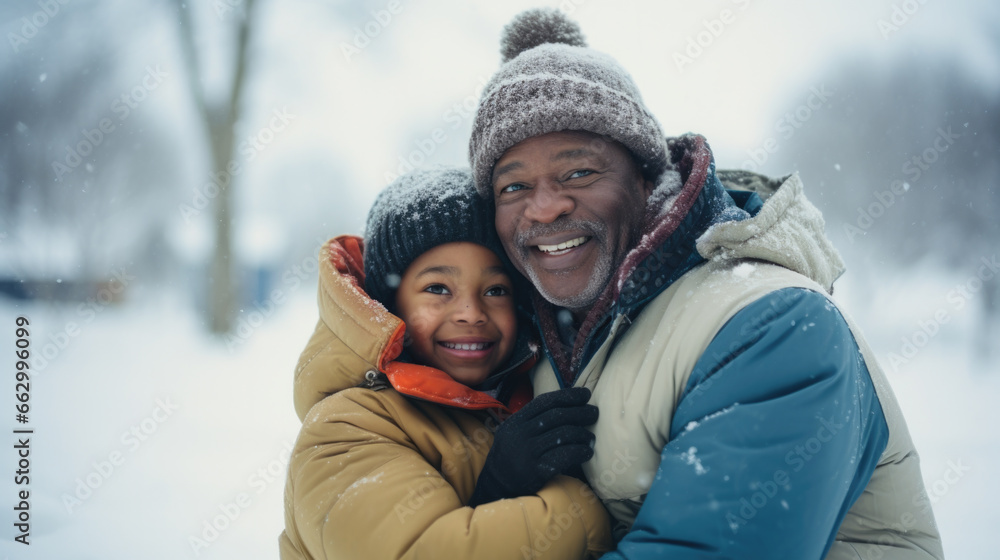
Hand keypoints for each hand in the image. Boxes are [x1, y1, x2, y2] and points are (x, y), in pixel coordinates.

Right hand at [468, 387, 597, 506]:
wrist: (497, 485)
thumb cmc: (511, 456)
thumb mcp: (514, 432)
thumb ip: (532, 420)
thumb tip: (565, 406)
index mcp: (517, 421)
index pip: (545, 401)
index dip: (568, 395)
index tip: (585, 394)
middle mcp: (521, 433)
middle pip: (557, 416)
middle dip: (580, 412)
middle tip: (594, 413)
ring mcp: (528, 451)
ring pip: (563, 434)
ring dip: (582, 434)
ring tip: (591, 437)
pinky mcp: (536, 469)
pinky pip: (564, 455)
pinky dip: (580, 452)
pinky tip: (587, 452)